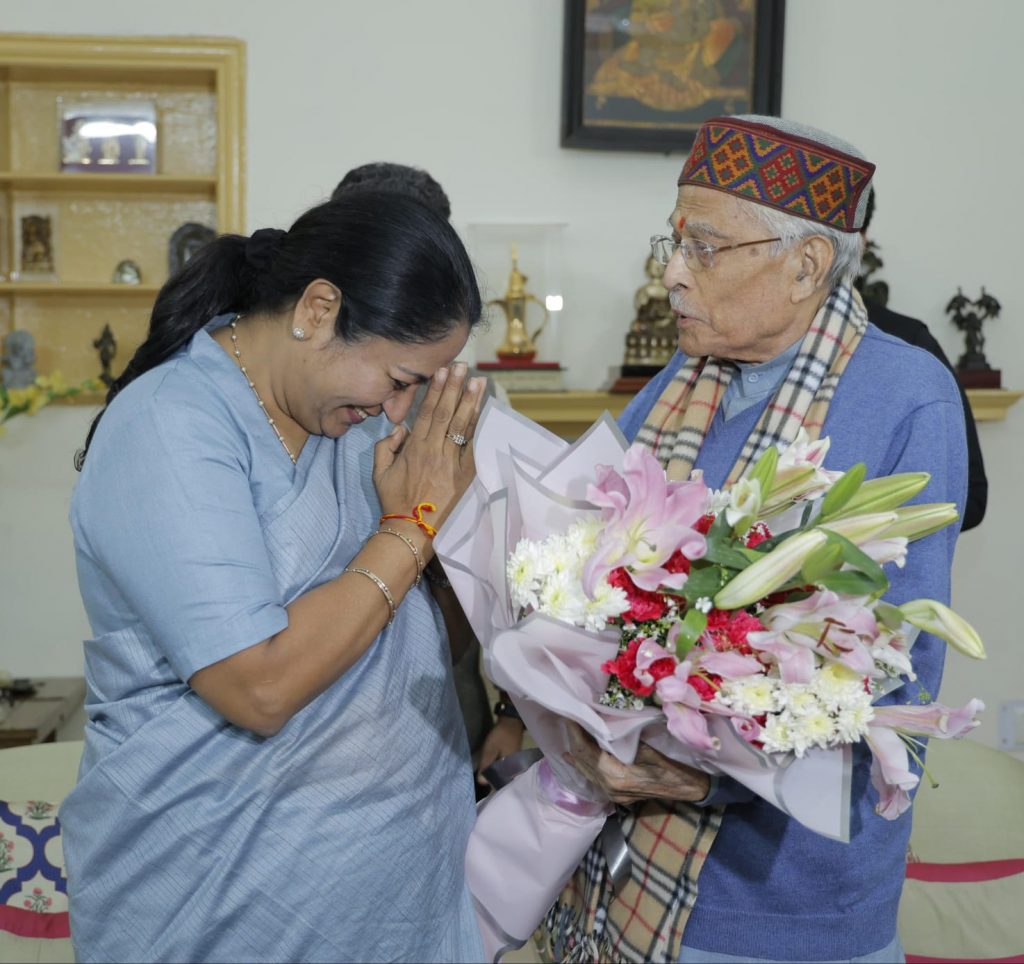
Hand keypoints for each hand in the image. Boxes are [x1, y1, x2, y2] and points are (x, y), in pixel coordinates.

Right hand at [373, 363, 484, 530]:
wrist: (412, 530)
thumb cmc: (394, 501)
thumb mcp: (379, 472)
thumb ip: (386, 447)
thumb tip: (400, 428)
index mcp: (414, 449)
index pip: (427, 412)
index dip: (435, 390)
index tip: (441, 371)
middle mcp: (434, 451)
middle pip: (446, 413)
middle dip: (454, 387)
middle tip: (462, 366)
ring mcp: (451, 463)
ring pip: (462, 426)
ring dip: (470, 402)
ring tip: (478, 382)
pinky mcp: (464, 476)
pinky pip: (472, 447)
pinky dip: (478, 428)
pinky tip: (483, 411)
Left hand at [475, 717, 525, 785]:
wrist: (511, 723)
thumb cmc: (501, 736)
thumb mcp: (490, 750)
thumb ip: (486, 765)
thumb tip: (481, 782)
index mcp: (512, 770)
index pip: (502, 786)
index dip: (493, 791)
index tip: (484, 796)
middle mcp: (516, 770)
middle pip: (504, 784)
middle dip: (494, 786)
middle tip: (483, 790)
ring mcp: (516, 766)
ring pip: (505, 778)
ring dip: (497, 780)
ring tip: (486, 784)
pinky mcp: (513, 762)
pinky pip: (506, 772)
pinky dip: (499, 774)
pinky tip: (492, 774)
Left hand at [563, 720, 710, 804]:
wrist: (684, 787)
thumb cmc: (668, 765)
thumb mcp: (644, 748)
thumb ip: (619, 740)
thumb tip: (600, 723)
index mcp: (615, 776)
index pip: (585, 750)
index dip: (576, 732)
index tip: (571, 714)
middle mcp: (609, 787)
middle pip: (581, 760)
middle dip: (573, 738)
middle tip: (570, 718)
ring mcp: (611, 793)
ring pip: (584, 770)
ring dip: (577, 750)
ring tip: (571, 731)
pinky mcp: (615, 794)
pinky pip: (592, 776)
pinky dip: (584, 762)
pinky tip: (574, 754)